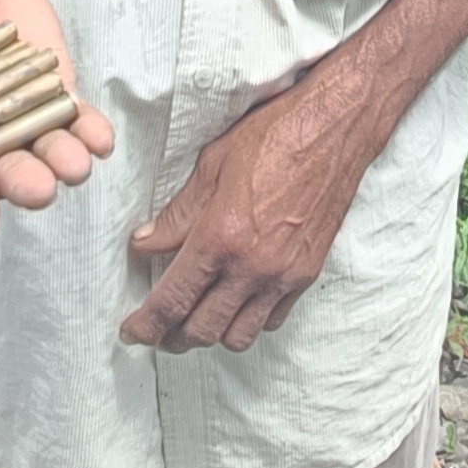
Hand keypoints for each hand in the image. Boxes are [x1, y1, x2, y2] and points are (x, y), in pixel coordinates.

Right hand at [0, 0, 114, 239]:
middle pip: (6, 169)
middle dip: (23, 180)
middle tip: (37, 190)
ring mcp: (21, 114)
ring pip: (45, 148)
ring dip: (63, 159)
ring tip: (75, 165)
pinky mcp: (53, 87)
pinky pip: (73, 116)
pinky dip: (89, 129)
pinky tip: (100, 138)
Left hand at [120, 83, 377, 352]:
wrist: (335, 130)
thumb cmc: (273, 137)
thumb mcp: (211, 166)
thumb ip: (176, 215)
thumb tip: (144, 244)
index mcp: (220, 237)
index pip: (173, 301)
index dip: (146, 325)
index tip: (132, 331)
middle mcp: (252, 267)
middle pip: (202, 331)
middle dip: (172, 337)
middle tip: (157, 328)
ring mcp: (283, 276)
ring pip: (239, 337)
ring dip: (212, 333)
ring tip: (196, 316)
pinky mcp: (307, 275)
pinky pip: (272, 320)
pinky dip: (248, 320)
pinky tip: (236, 301)